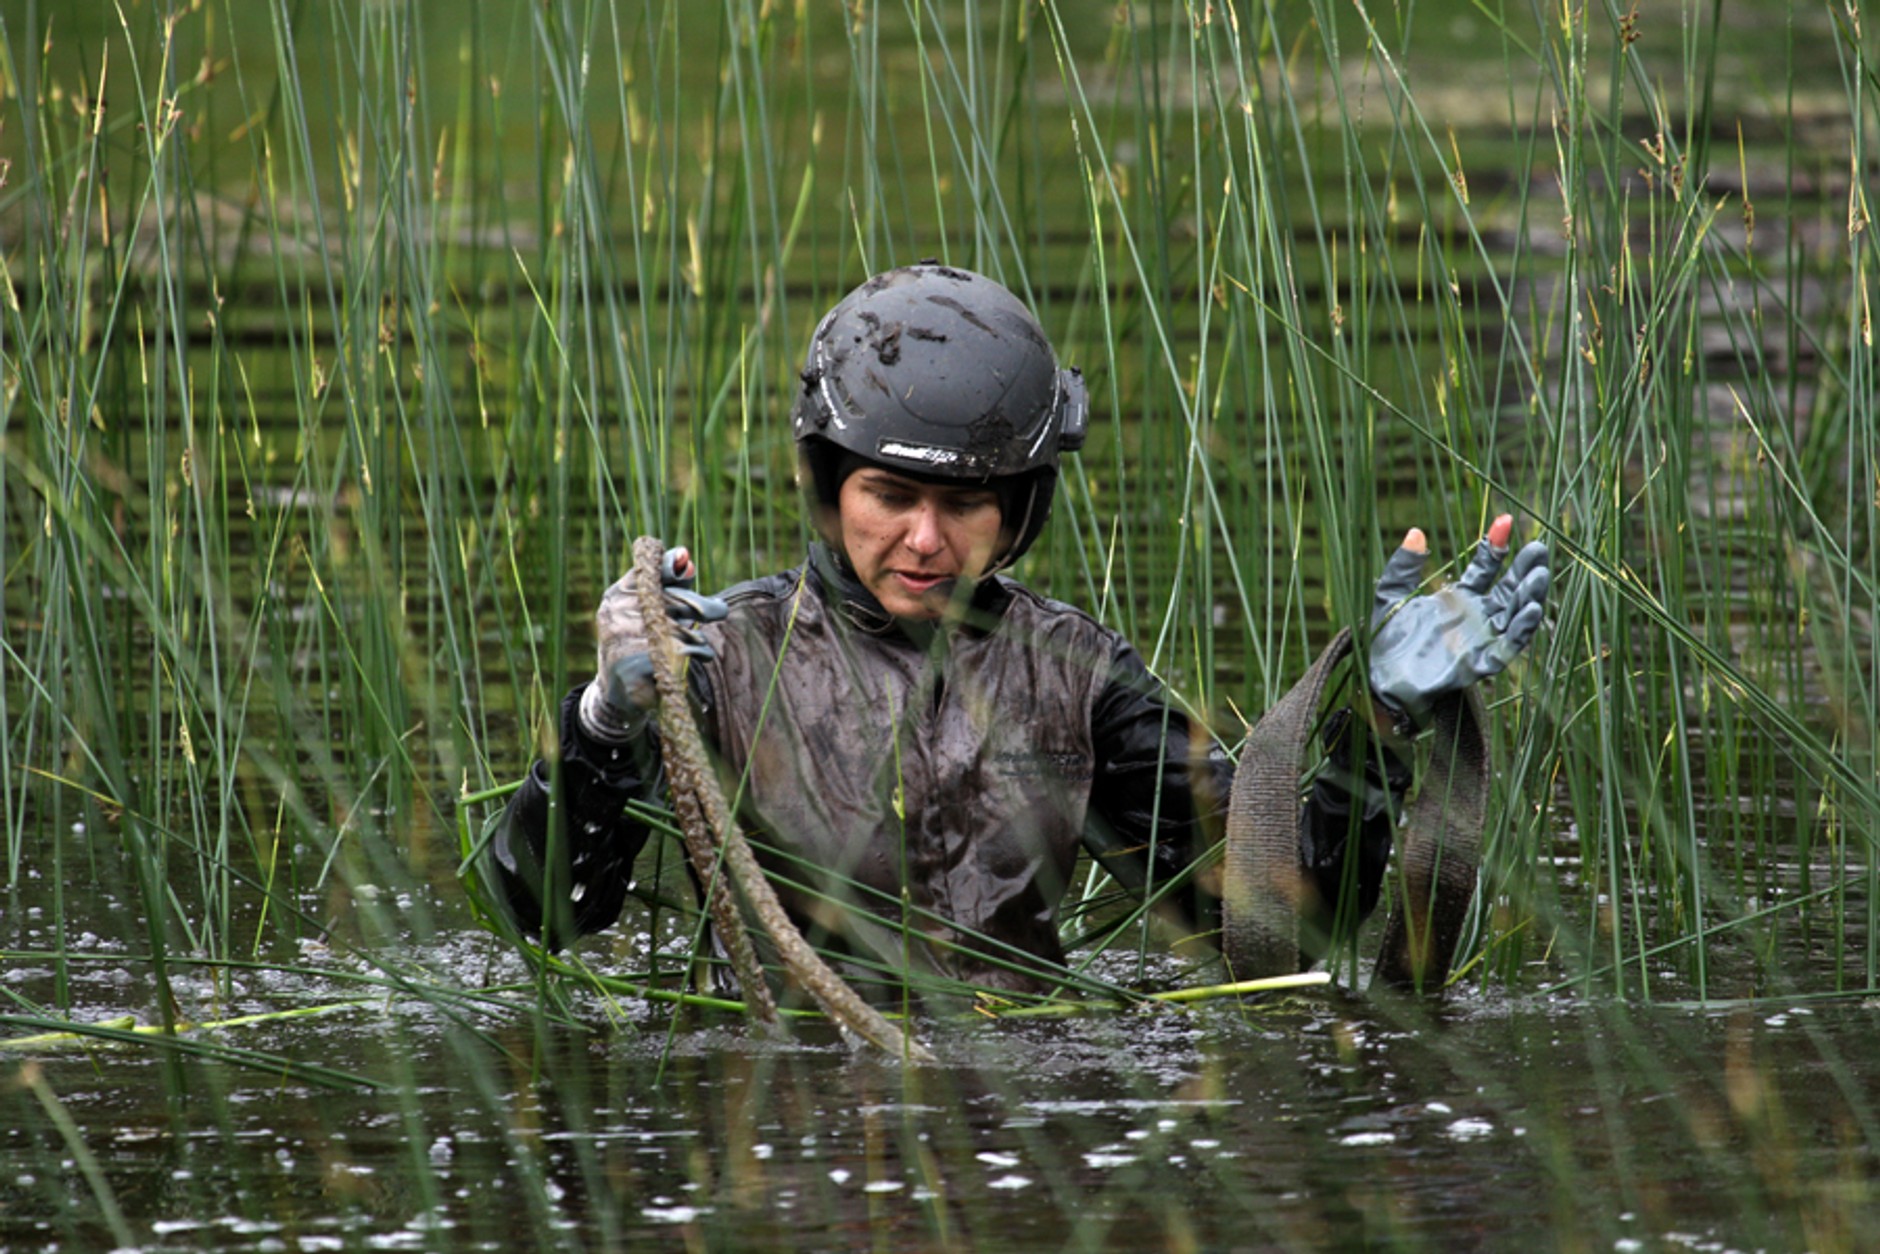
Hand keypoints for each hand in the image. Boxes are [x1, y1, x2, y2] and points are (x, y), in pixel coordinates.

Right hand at [577, 547, 729, 743]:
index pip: (647, 571)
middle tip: (717, 610)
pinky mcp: (640, 667)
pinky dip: (697, 653)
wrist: (618, 690)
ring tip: (697, 644)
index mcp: (617, 595)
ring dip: (699, 636)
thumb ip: (667, 584)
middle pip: (675, 600)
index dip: (671, 568)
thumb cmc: (641, 640)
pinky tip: (697, 657)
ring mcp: (627, 641)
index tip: (686, 569)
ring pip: (684, 628)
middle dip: (702, 606)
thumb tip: (686, 562)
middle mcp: (618, 614)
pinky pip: (685, 652)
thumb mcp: (647, 607)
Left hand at [1368, 514, 1549, 728]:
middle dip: (1525, 570)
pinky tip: (1532, 609)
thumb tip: (1415, 532)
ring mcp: (1480, 640)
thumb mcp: (1391, 597)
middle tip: (1539, 548)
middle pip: (1509, 590)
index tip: (1503, 521)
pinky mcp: (1480, 663)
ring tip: (1539, 575)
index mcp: (1458, 598)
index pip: (1485, 568)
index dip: (1495, 546)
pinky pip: (1507, 646)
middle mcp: (1476, 617)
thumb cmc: (1386, 641)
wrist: (1379, 680)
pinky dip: (1521, 629)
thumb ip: (1404, 566)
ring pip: (1514, 615)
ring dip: (1529, 596)